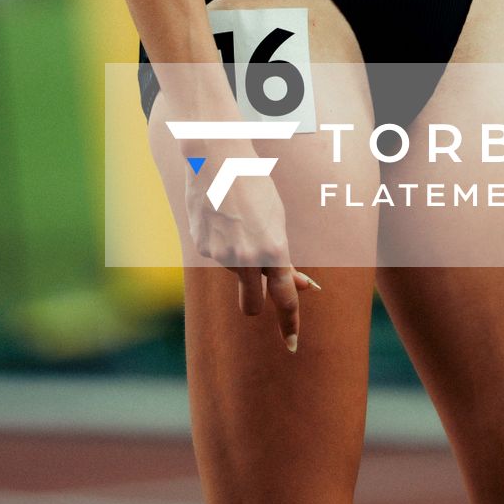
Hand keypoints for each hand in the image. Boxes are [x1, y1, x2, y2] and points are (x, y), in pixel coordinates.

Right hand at [183, 159, 319, 352]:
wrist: (215, 158)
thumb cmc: (254, 185)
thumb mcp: (277, 220)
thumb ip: (284, 257)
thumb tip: (302, 285)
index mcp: (273, 250)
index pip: (285, 299)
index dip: (290, 325)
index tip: (293, 344)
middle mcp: (246, 259)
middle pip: (251, 307)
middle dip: (256, 304)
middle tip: (258, 287)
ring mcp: (221, 256)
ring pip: (234, 272)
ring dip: (238, 256)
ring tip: (238, 220)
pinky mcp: (201, 248)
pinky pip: (216, 255)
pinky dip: (221, 242)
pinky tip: (221, 215)